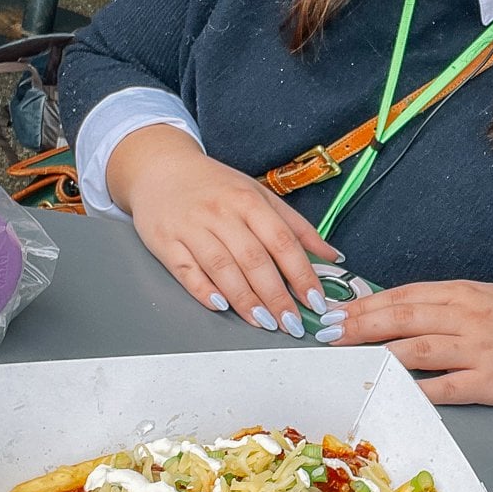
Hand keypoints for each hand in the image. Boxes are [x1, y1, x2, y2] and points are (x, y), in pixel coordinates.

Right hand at [107, 127, 340, 332]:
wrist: (161, 169)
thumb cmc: (214, 186)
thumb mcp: (259, 196)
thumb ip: (296, 227)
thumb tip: (332, 255)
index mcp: (248, 200)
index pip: (282, 241)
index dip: (301, 273)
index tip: (314, 300)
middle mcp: (220, 213)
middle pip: (253, 259)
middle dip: (276, 296)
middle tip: (292, 322)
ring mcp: (191, 227)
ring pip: (222, 268)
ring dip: (246, 300)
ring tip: (264, 322)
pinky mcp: (166, 242)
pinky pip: (187, 271)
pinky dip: (204, 291)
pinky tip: (221, 306)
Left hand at [317, 282, 492, 405]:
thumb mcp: (488, 298)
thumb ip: (447, 303)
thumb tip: (398, 310)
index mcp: (465, 293)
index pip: (406, 295)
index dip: (367, 303)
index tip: (337, 311)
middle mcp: (468, 317)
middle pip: (404, 318)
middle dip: (361, 325)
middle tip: (329, 332)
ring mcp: (478, 350)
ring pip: (417, 348)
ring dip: (378, 352)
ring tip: (348, 355)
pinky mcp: (488, 382)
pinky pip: (444, 386)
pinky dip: (414, 386)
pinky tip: (389, 387)